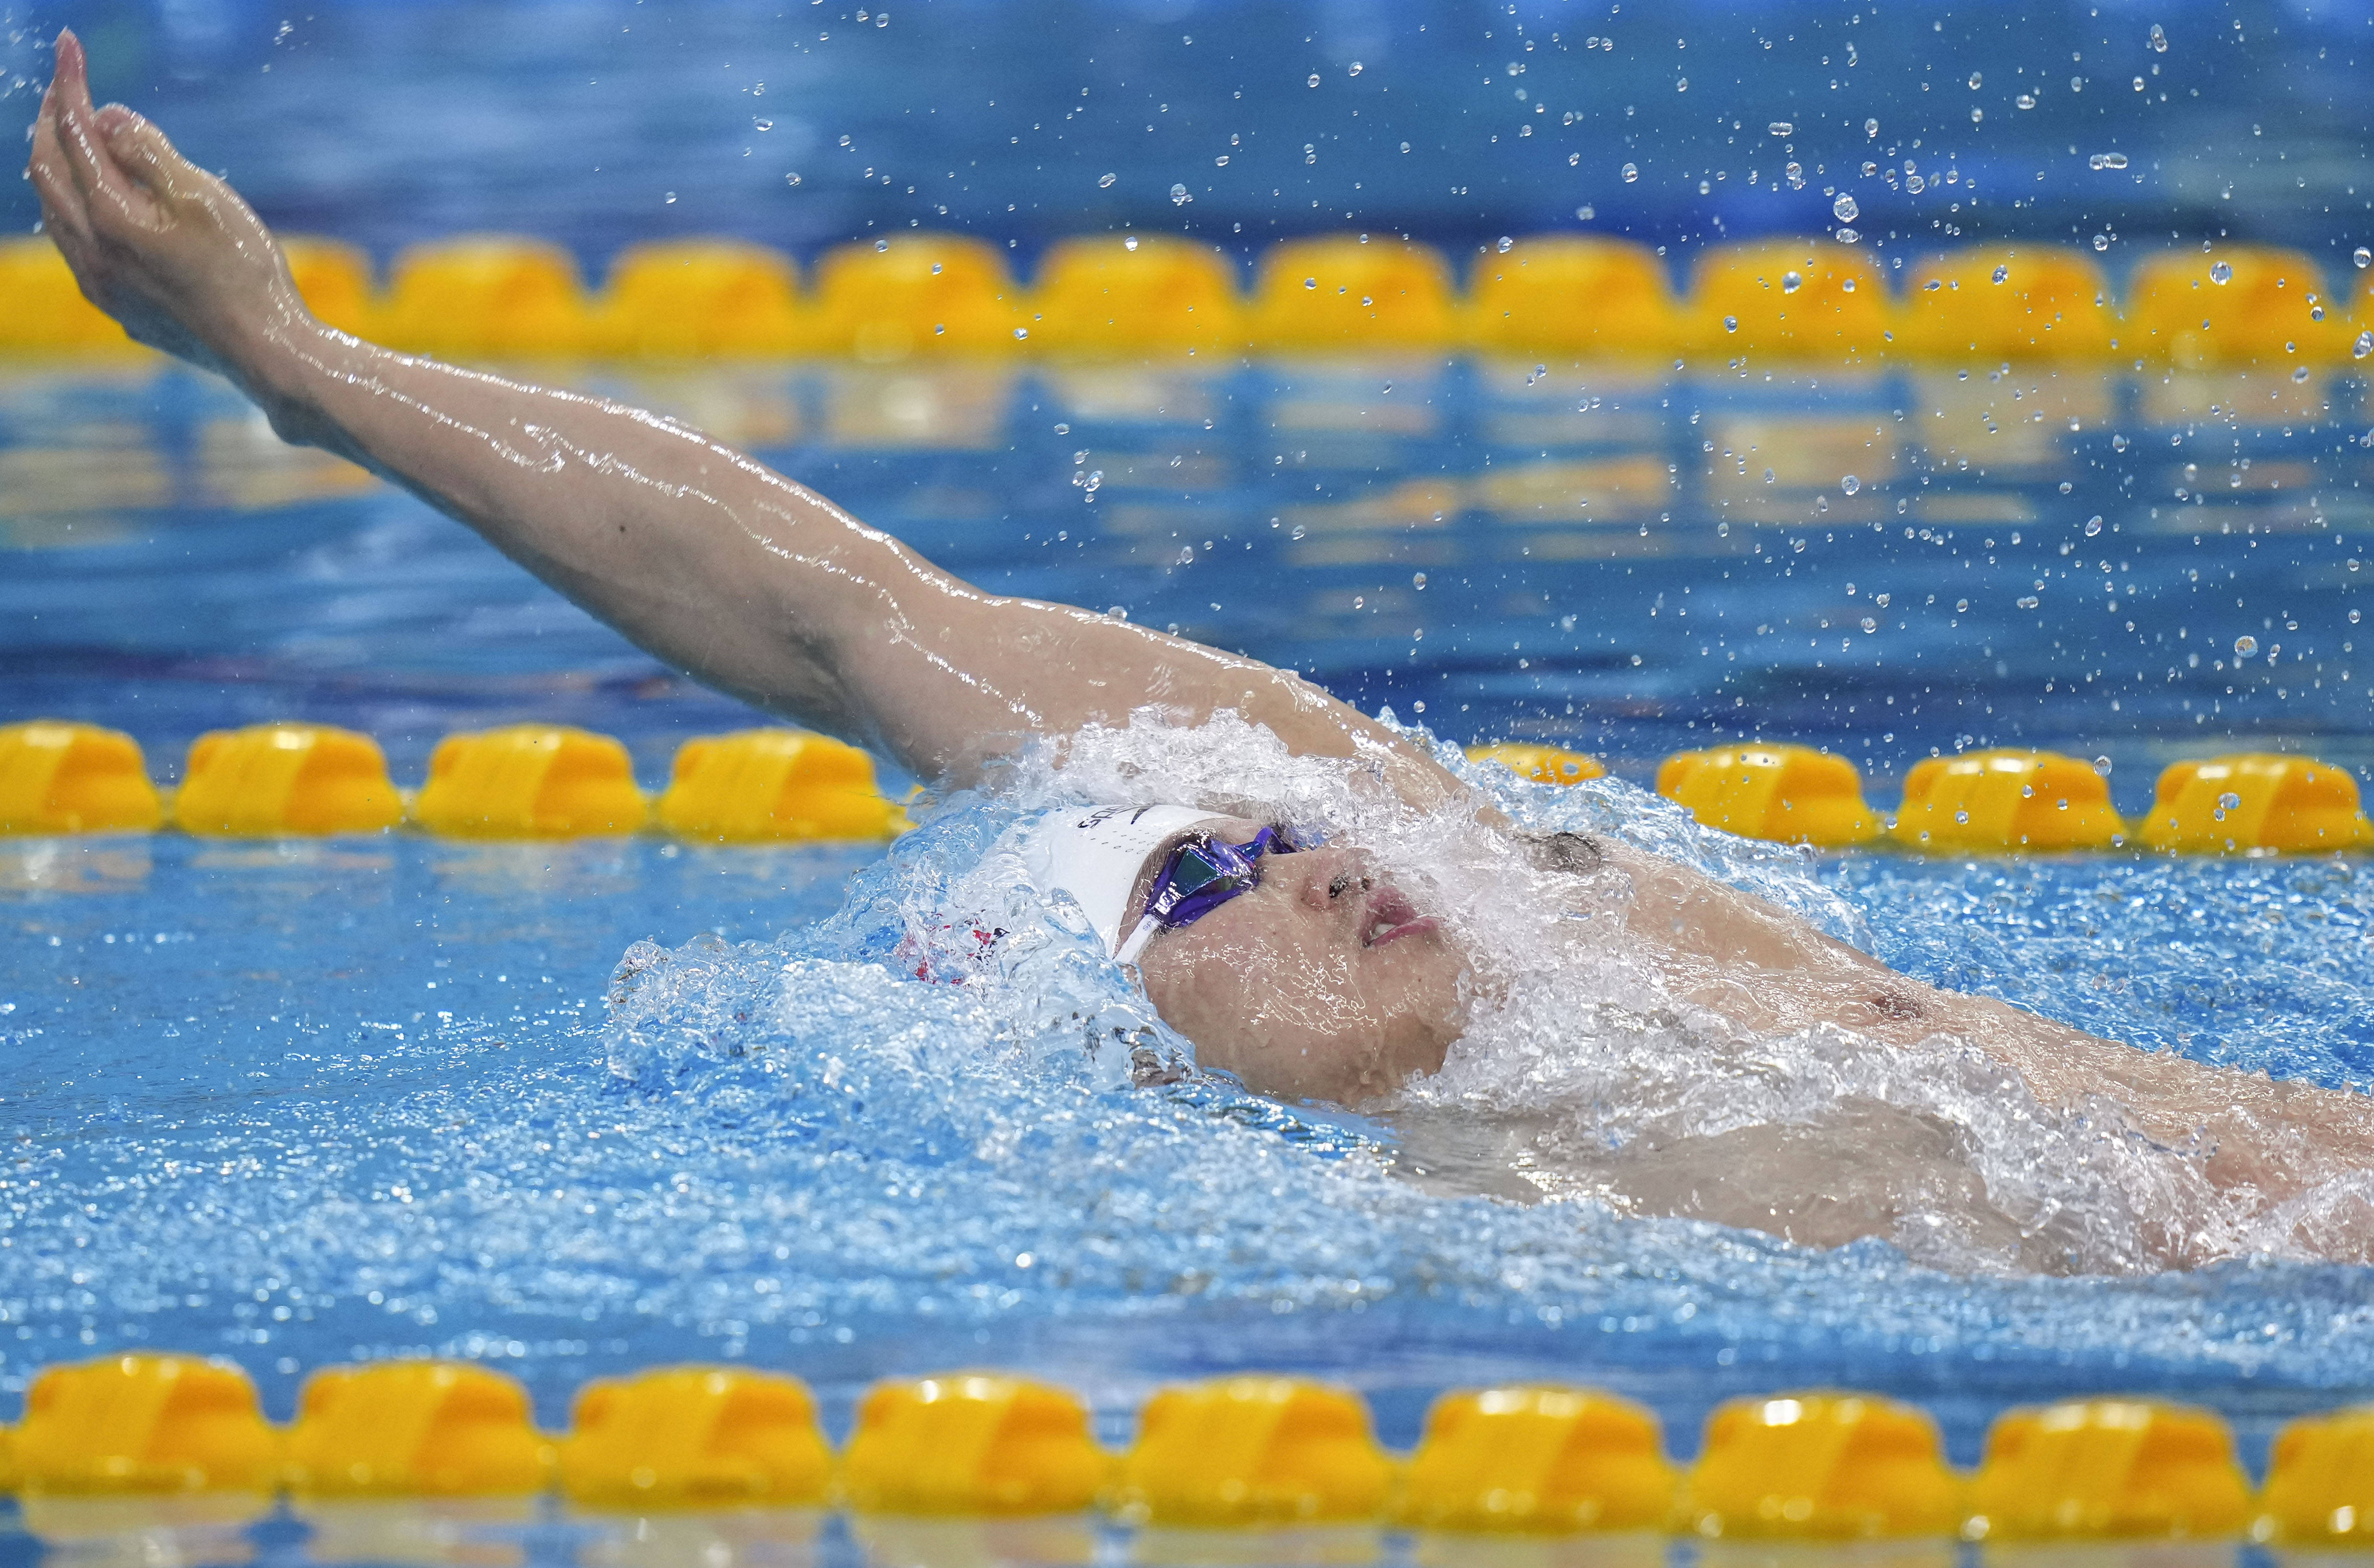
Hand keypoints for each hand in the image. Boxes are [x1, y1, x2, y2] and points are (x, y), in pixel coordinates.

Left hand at [27, 29, 317, 384]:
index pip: (74, 136)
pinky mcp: (127, 313)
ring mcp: (105, 291)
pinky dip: (78, 212)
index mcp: (110, 222)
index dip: (69, 86)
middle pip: (47, 175)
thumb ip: (148, 151)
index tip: (69, 46)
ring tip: (70, 142)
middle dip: (51, 123)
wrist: (268, 355)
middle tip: (64, 88)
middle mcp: (93, 257)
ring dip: (57, 170)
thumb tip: (107, 118)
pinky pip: (80, 250)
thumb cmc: (245, 275)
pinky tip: (97, 211)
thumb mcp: (202, 197)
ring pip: (57, 216)